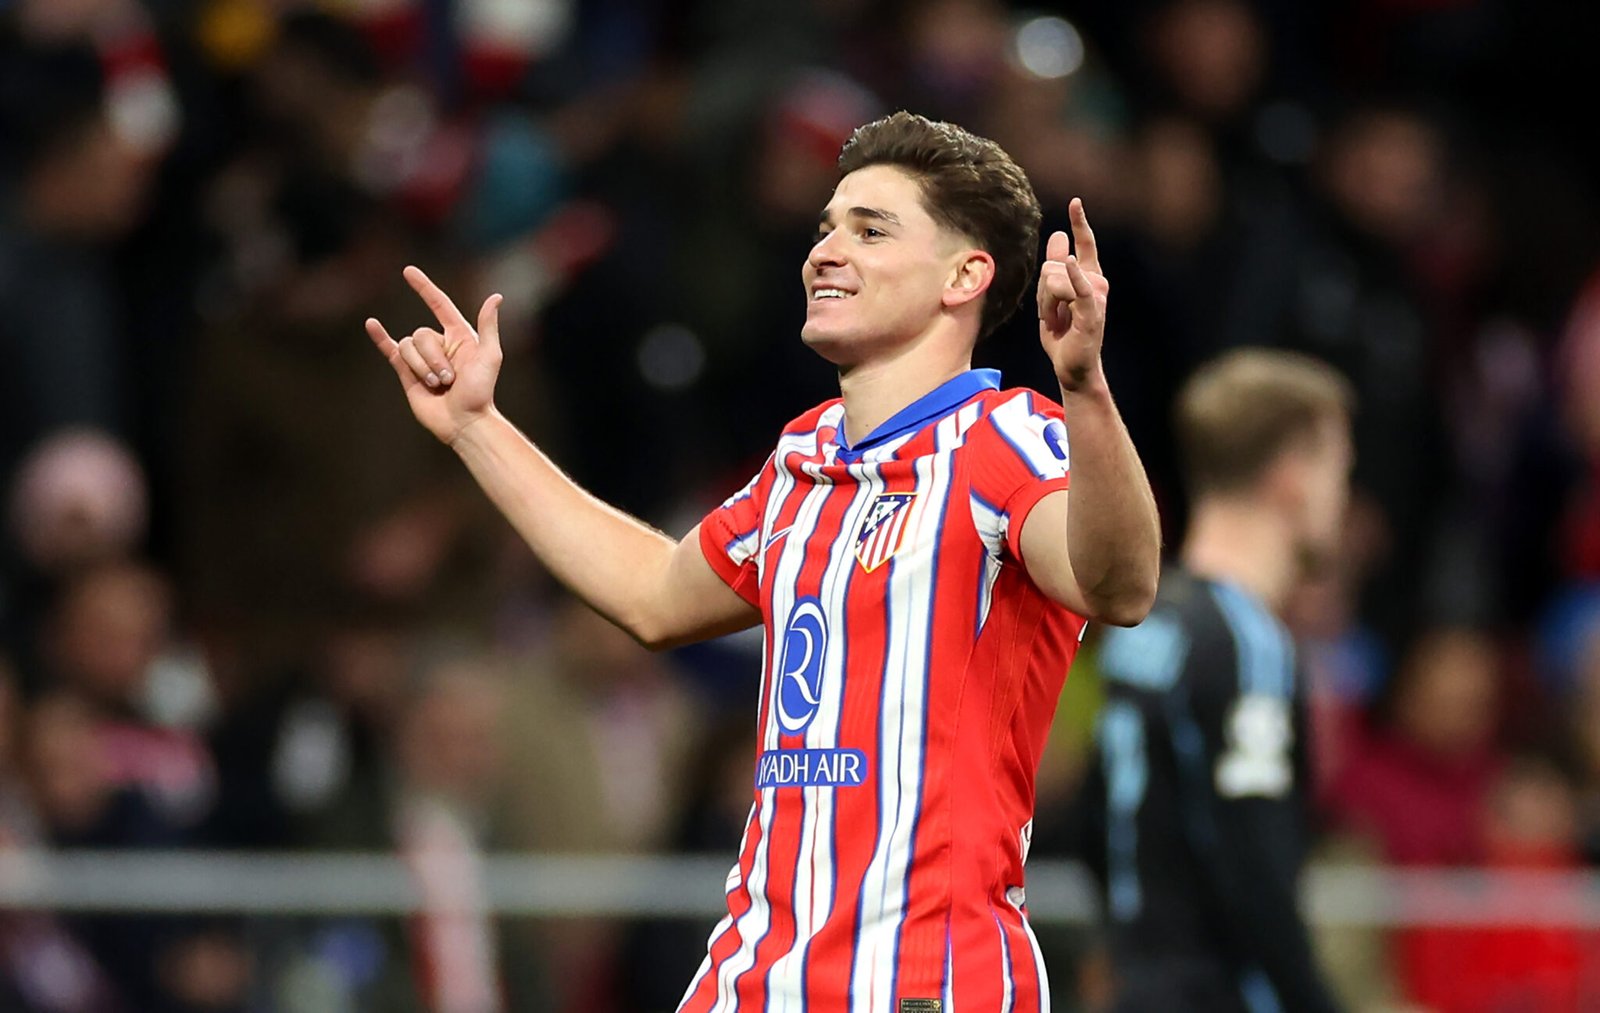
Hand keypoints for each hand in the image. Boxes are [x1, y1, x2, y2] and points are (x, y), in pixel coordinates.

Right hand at [366, 266, 502, 444]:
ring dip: (422, 367)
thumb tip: (495, 297)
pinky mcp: (407, 372)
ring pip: (408, 346)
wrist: (463, 422)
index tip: (408, 271)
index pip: (438, 304)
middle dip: (433, 358)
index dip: (423, 288)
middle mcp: (440, 344)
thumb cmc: (481, 392)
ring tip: (437, 385)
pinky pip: (391, 349)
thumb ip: (488, 326)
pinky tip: (371, 325)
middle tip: (450, 379)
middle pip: (421, 334)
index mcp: (459, 336)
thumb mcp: (490, 356)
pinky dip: (380, 337)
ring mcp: (422, 358)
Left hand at [1037, 198, 1108, 393]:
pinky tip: (1073, 264)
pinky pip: (1079, 288)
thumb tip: (1058, 236)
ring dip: (1045, 306)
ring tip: (1057, 324)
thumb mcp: (1052, 298)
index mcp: (1089, 277)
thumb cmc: (1063, 336)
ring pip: (1054, 280)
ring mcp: (1096, 295)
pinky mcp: (1092, 310)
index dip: (1080, 223)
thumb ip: (1055, 268)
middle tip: (1052, 316)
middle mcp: (1097, 282)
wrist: (1071, 367)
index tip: (1075, 202)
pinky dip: (1075, 277)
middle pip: (1053, 267)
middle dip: (1042, 293)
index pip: (1085, 244)